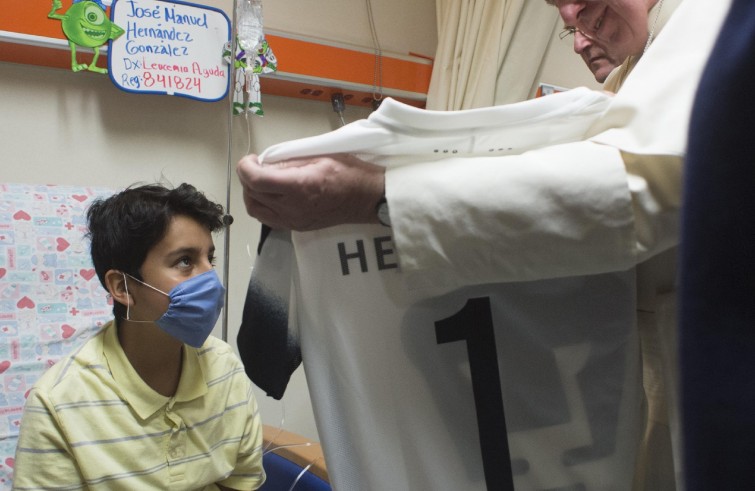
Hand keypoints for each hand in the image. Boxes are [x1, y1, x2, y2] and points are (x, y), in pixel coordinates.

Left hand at [236, 154, 385, 230]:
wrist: (367, 199)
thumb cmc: (348, 172)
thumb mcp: (319, 156)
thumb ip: (289, 160)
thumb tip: (267, 163)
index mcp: (299, 186)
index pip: (256, 180)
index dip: (245, 167)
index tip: (251, 158)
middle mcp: (292, 207)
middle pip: (252, 194)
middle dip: (247, 177)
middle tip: (257, 165)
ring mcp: (293, 221)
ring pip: (255, 209)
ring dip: (251, 193)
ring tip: (261, 180)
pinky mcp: (296, 227)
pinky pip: (267, 218)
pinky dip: (262, 205)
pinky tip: (270, 195)